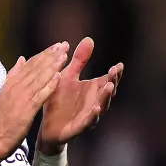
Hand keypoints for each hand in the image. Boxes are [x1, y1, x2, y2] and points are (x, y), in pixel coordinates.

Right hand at [0, 43, 68, 159]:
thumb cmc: (1, 119)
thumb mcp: (5, 93)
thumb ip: (13, 76)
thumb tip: (21, 58)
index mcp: (11, 83)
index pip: (30, 65)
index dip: (44, 54)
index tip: (57, 46)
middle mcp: (15, 88)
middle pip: (36, 68)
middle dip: (51, 56)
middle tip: (64, 45)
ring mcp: (21, 98)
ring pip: (39, 79)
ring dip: (52, 66)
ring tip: (64, 55)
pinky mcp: (26, 110)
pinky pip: (40, 96)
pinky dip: (49, 86)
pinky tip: (58, 77)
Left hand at [37, 37, 121, 151]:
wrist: (46, 126)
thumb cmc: (59, 100)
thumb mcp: (68, 77)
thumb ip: (79, 61)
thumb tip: (89, 39)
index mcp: (93, 90)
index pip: (107, 80)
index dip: (114, 74)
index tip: (119, 65)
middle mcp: (95, 102)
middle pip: (108, 92)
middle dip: (112, 82)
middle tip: (115, 72)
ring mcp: (89, 115)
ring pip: (101, 106)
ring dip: (105, 97)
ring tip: (109, 87)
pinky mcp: (79, 127)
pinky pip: (88, 121)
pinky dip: (93, 115)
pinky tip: (96, 108)